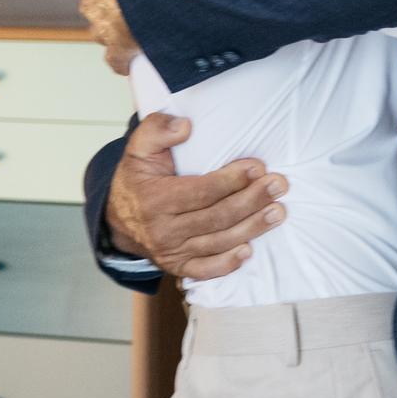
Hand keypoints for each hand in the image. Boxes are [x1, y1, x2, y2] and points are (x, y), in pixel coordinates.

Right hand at [104, 112, 288, 278]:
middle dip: (251, 200)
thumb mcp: (139, 149)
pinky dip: (227, 264)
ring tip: (278, 212)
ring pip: (218, 242)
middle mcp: (163, 230)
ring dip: (252, 228)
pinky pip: (204, 270)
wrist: (118, 219)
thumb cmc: (137, 181)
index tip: (258, 167)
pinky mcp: (177, 266)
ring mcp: (171, 252)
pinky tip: (249, 250)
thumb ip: (157, 129)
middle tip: (278, 185)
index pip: (201, 191)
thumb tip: (185, 127)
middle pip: (216, 217)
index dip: (232, 180)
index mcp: (155, 200)